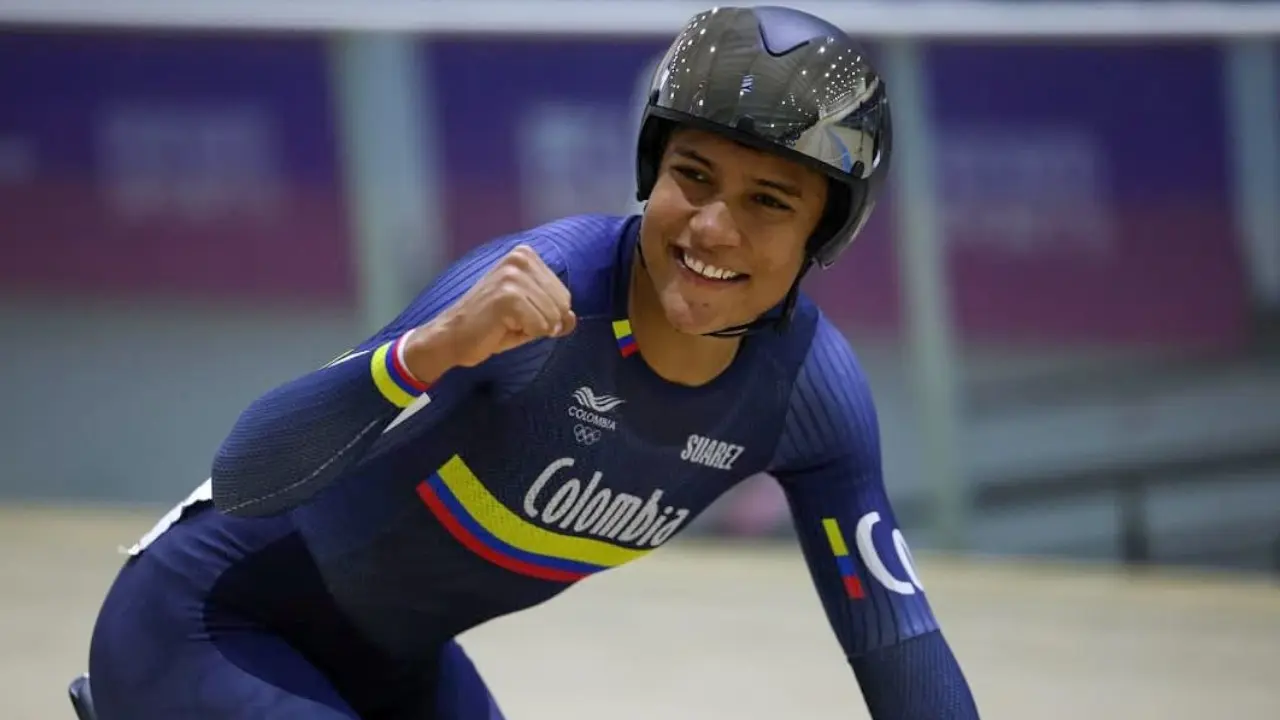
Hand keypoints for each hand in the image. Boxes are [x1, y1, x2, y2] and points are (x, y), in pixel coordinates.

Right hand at [405, 245, 575, 376]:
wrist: (451, 336)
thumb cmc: (490, 326)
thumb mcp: (530, 316)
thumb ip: (555, 315)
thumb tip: (572, 319)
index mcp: (526, 256)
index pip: (564, 295)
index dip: (546, 314)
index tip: (517, 313)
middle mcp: (520, 258)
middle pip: (562, 304)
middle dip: (542, 322)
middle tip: (510, 320)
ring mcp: (513, 275)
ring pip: (552, 317)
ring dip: (532, 329)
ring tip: (505, 322)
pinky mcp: (508, 295)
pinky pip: (539, 327)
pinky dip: (524, 334)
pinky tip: (501, 327)